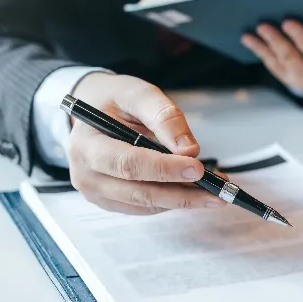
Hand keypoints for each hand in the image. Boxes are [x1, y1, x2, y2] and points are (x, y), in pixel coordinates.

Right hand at [67, 73, 225, 213]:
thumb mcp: (137, 93)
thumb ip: (163, 116)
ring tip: (214, 190)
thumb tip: (188, 149)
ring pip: (145, 204)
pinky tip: (194, 190)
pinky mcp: (109, 201)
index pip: (127, 164)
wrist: (93, 112)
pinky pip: (145, 207)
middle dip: (181, 193)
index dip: (164, 169)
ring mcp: (95, 192)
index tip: (197, 168)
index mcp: (86, 143)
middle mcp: (85, 173)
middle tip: (217, 191)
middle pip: (138, 191)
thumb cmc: (114, 100)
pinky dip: (171, 200)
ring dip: (183, 199)